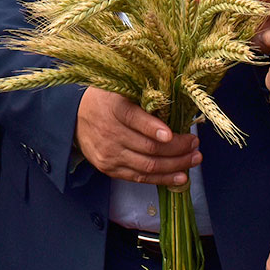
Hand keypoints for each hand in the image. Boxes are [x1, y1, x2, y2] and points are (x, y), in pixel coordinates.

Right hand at [74, 86, 200, 183]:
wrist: (74, 117)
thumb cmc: (107, 100)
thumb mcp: (122, 90)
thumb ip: (145, 99)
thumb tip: (177, 109)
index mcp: (114, 107)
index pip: (134, 119)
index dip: (153, 128)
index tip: (171, 134)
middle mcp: (111, 132)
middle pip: (148, 147)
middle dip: (178, 149)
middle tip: (195, 145)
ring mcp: (110, 154)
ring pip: (148, 166)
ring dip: (176, 166)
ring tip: (194, 160)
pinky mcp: (110, 169)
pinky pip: (140, 177)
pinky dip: (162, 179)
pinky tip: (180, 177)